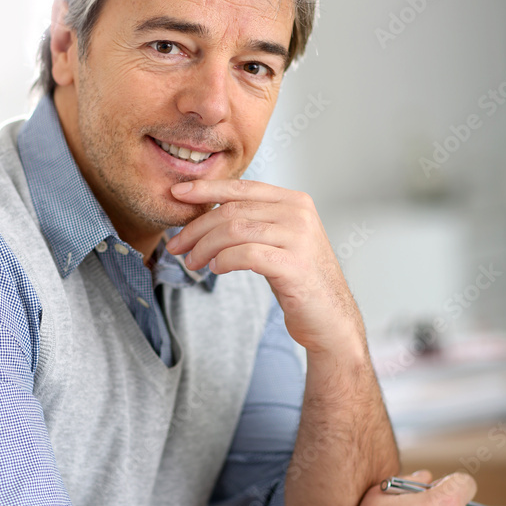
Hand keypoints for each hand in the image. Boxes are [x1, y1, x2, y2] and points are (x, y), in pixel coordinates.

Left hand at [168, 179, 363, 353]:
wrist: (330, 318)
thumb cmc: (299, 280)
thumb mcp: (278, 241)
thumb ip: (254, 221)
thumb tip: (207, 212)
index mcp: (294, 201)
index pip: (241, 187)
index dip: (206, 189)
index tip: (177, 194)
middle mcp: (298, 214)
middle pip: (232, 211)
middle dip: (196, 228)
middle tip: (176, 245)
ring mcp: (299, 238)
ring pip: (234, 231)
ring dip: (204, 247)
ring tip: (192, 262)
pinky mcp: (294, 265)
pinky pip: (246, 255)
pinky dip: (224, 260)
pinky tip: (215, 269)